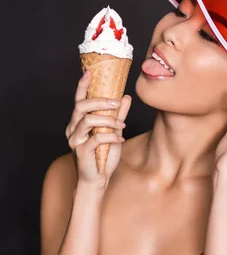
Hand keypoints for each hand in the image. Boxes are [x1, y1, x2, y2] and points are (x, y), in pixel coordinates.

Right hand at [65, 70, 131, 190]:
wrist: (97, 182)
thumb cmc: (103, 159)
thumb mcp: (114, 134)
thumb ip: (118, 116)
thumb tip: (125, 97)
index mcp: (78, 123)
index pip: (78, 100)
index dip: (82, 86)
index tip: (89, 72)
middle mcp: (73, 129)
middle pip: (81, 106)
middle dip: (100, 101)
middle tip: (116, 103)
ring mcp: (75, 140)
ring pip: (88, 120)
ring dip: (108, 120)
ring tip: (121, 125)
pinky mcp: (81, 151)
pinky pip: (96, 138)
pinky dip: (111, 137)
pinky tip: (119, 140)